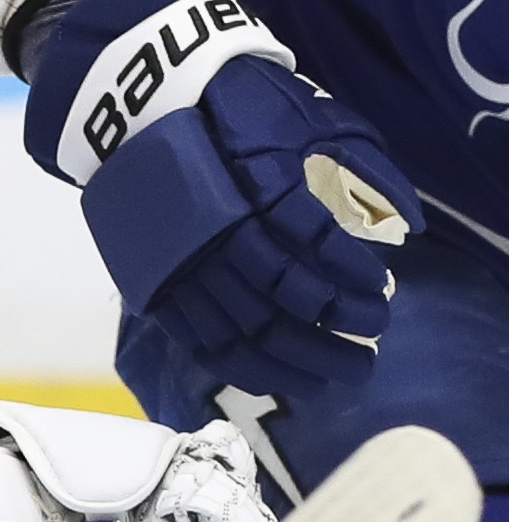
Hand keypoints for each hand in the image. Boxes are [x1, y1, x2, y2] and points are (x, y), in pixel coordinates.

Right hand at [79, 58, 418, 397]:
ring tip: (330, 381)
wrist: (138, 122)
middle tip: (367, 363)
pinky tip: (272, 378)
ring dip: (290, 365)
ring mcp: (180, 272)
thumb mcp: (296, 129)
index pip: (309, 250)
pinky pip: (199, 343)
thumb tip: (403, 225)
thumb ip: (350, 173)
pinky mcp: (156, 291)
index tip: (383, 297)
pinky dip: (239, 366)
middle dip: (326, 343)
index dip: (348, 280)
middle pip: (277, 308)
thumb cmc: (226, 121)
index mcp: (249, 195)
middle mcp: (214, 242)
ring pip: (238, 336)